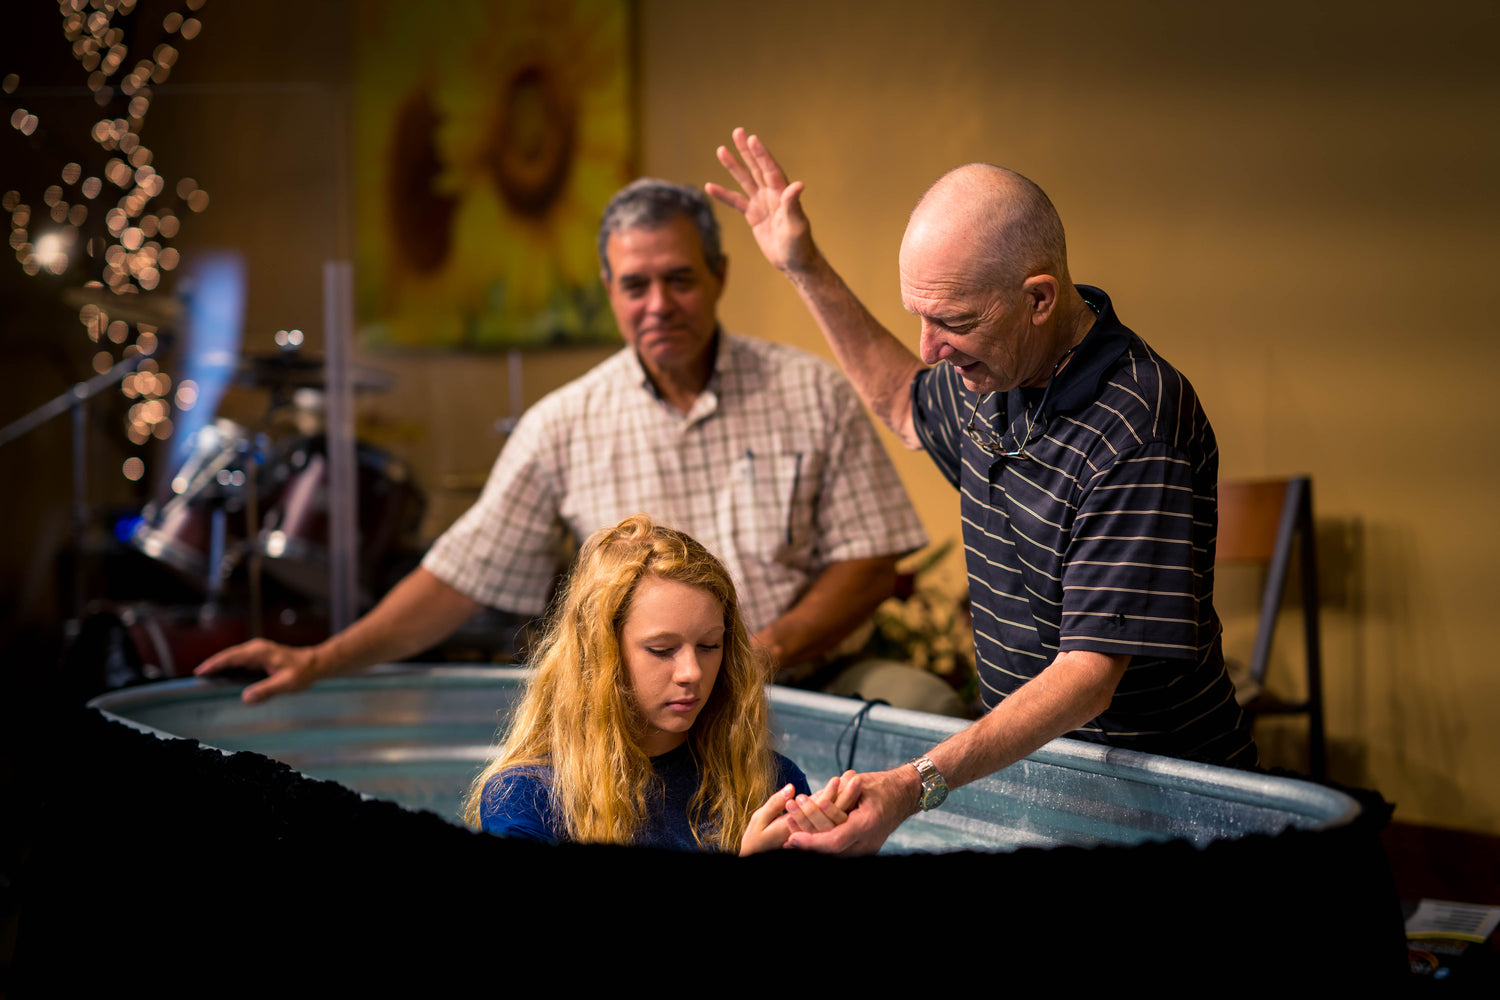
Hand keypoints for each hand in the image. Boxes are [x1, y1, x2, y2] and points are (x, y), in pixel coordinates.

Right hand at [194, 639, 321, 704]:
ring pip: (232, 658)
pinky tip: (221, 677)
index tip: (200, 672)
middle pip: (228, 655)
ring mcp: (256, 651)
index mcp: (259, 651)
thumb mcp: (286, 684)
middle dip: (212, 664)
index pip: (231, 657)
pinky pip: (238, 661)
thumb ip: (266, 690)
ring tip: (203, 677)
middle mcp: (255, 648)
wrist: (314, 664)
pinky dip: (228, 667)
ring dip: (219, 666)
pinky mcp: (257, 657)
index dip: (215, 664)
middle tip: (196, 676)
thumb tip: (245, 698)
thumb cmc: (302, 672)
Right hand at [706, 127, 816, 273]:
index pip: (769, 169)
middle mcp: (772, 194)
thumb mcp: (796, 225)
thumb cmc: (799, 244)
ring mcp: (762, 204)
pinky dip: (723, 194)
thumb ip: (793, 204)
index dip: (761, 154)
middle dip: (747, 150)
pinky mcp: (754, 216)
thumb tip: (798, 185)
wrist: (794, 262)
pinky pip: (736, 202)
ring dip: (733, 166)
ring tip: (721, 150)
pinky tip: (710, 186)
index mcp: (782, 193)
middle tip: (737, 131)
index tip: (752, 138)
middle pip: (756, 168)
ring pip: (745, 180)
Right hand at [739, 771, 860, 855]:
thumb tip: (791, 788)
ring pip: (838, 820)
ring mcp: (816, 838)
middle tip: (853, 776)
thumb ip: (774, 804)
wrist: (758, 853)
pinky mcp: (817, 835)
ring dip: (847, 798)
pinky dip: (841, 803)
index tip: (837, 779)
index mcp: (796, 834)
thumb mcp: (759, 820)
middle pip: (835, 818)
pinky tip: (847, 787)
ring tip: (854, 778)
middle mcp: (810, 838)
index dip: (829, 796)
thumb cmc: (755, 838)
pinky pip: (834, 820)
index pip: (818, 814)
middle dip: (846, 795)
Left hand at [784, 766, 918, 854]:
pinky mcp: (861, 848)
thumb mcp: (857, 783)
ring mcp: (865, 849)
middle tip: (786, 822)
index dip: (811, 842)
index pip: (834, 841)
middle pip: (830, 848)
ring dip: (810, 838)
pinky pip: (837, 848)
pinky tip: (801, 834)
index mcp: (867, 825)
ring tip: (790, 822)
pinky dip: (819, 841)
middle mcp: (867, 842)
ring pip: (832, 850)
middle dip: (805, 836)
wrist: (904, 794)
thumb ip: (835, 795)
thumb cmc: (880, 785)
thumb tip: (810, 802)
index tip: (791, 839)